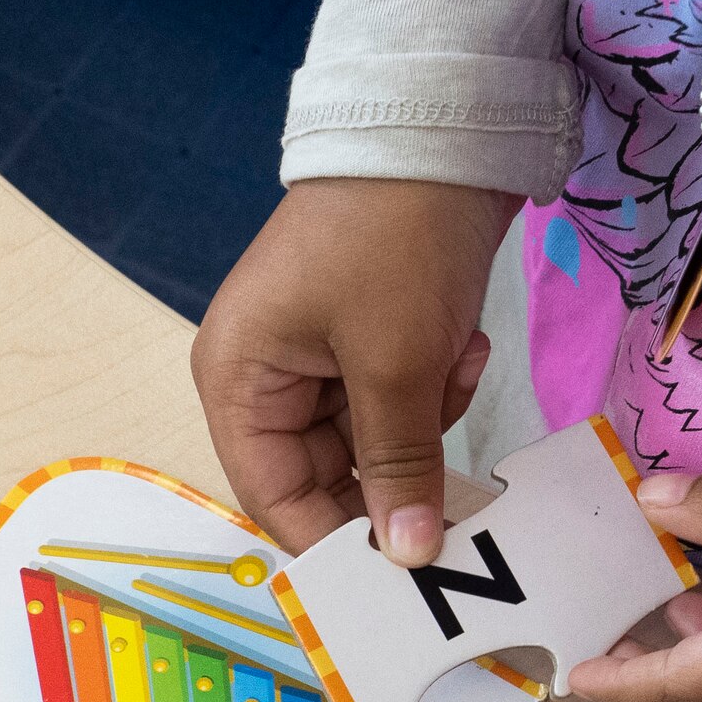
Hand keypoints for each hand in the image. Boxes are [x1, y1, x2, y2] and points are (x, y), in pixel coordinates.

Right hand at [195, 177, 517, 564]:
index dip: (334, 538)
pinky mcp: (367, 339)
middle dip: (398, 468)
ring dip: (428, 417)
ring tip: (455, 359)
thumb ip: (397, 467)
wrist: (440, 132)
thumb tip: (407, 555)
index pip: (273, 496)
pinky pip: (401, 400)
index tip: (403, 570)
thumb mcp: (396, 365)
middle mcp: (266, 376)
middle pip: (327, 474)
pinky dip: (437, 384)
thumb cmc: (392, 243)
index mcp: (239, 380)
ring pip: (376, 441)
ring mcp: (318, 357)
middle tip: (459, 473)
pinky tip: (462, 343)